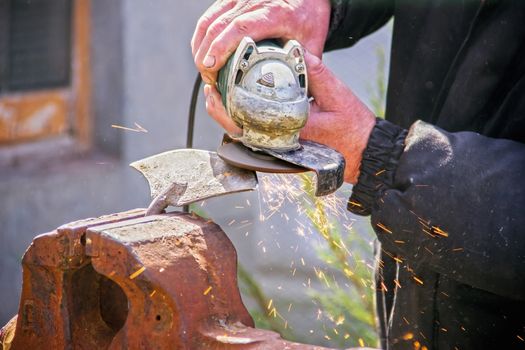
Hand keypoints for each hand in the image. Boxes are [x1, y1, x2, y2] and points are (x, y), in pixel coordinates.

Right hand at [191, 0, 330, 83]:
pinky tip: (203, 55)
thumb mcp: (312, 42)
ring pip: (208, 21)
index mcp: (275, 13)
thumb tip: (295, 94)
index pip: (241, 28)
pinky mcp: (230, 0)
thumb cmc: (309, 18)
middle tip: (208, 79)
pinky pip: (208, 17)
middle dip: (206, 54)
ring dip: (200, 48)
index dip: (221, 47)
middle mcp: (253, 2)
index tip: (211, 67)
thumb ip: (304, 66)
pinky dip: (201, 38)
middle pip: (219, 26)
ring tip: (205, 72)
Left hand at [203, 50, 375, 184]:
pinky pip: (259, 134)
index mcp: (289, 132)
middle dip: (221, 112)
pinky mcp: (285, 146)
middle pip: (239, 132)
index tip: (215, 91)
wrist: (364, 152)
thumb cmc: (352, 128)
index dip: (226, 109)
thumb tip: (297, 51)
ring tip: (220, 94)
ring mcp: (281, 147)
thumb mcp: (337, 95)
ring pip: (246, 134)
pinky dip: (246, 118)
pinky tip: (242, 104)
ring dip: (231, 115)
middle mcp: (280, 144)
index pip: (248, 123)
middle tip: (211, 91)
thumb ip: (317, 73)